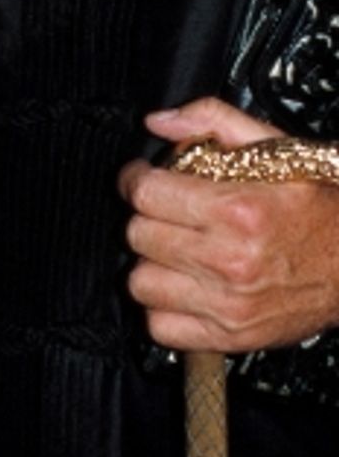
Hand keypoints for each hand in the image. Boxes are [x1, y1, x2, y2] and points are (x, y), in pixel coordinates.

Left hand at [119, 97, 338, 350]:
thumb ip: (213, 120)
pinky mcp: (230, 336)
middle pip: (139, 236)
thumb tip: (159, 121)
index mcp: (239, 210)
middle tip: (165, 213)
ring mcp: (229, 305)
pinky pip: (160, 326)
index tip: (142, 178)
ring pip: (141, 282)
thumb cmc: (319, 207)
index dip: (137, 180)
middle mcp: (230, 261)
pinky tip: (184, 285)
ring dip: (151, 263)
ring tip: (175, 250)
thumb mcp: (277, 149)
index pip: (147, 194)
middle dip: (146, 217)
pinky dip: (163, 306)